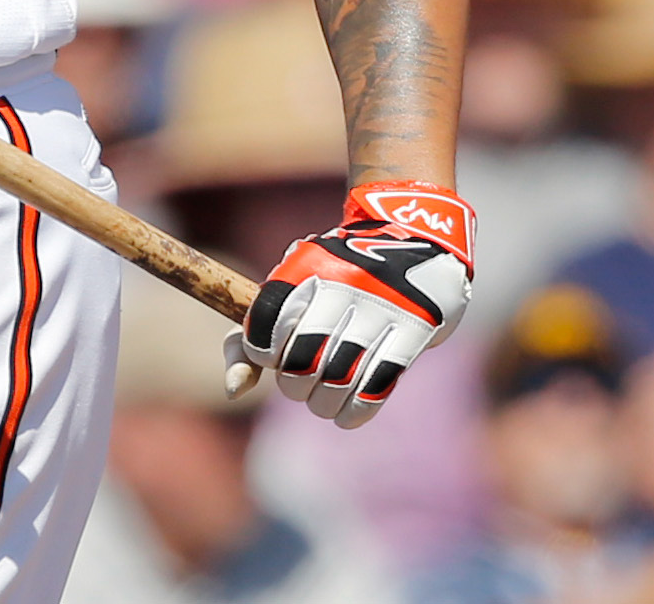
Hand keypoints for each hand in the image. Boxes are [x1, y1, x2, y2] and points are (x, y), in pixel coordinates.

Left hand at [226, 182, 471, 426]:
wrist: (420, 238)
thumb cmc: (341, 276)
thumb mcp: (297, 287)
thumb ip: (255, 335)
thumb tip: (232, 391)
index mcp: (308, 263)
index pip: (266, 319)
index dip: (262, 350)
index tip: (273, 357)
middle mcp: (342, 281)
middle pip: (300, 359)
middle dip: (294, 383)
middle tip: (300, 383)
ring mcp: (381, 305)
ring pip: (337, 378)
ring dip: (323, 403)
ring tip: (323, 402)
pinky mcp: (415, 327)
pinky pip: (377, 384)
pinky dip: (355, 410)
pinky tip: (346, 414)